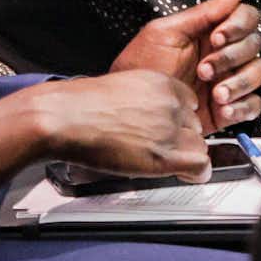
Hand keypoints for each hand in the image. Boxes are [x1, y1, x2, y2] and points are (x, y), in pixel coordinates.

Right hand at [24, 72, 208, 181]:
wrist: (61, 118)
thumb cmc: (77, 106)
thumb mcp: (120, 89)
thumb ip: (143, 100)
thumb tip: (147, 116)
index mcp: (161, 84)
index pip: (190, 104)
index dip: (180, 121)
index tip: (172, 131)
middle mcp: (171, 104)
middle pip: (195, 126)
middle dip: (182, 139)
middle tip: (162, 150)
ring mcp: (169, 129)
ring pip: (198, 146)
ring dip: (187, 156)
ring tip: (167, 163)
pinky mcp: (164, 154)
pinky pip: (199, 164)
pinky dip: (196, 173)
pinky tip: (187, 176)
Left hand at [109, 0, 260, 129]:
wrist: (130, 110)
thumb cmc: (140, 68)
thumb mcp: (164, 33)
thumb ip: (202, 13)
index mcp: (210, 33)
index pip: (246, 18)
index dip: (239, 25)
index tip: (217, 38)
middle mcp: (224, 55)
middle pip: (254, 45)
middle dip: (231, 58)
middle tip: (204, 70)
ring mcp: (228, 81)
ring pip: (258, 73)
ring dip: (239, 83)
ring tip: (216, 95)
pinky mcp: (230, 108)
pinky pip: (254, 104)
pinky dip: (243, 107)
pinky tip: (223, 111)